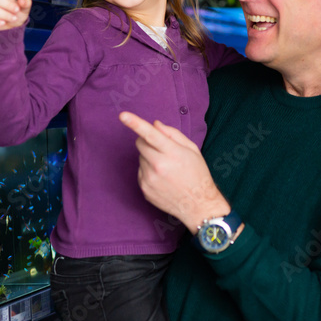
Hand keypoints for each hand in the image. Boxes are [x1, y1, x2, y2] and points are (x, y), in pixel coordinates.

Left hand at [120, 111, 229, 230]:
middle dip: (147, 141)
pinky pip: (140, 172)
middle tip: (162, 150)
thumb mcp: (191, 150)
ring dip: (150, 158)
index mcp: (172, 153)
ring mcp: (149, 179)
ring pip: (140, 158)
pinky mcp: (144, 189)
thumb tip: (155, 124)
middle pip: (140, 143)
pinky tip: (163, 179)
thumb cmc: (197, 174)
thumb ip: (172, 134)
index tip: (123, 115)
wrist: (198, 205)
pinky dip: (148, 171)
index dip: (135, 123)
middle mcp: (158, 166)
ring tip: (167, 168)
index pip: (151, 134)